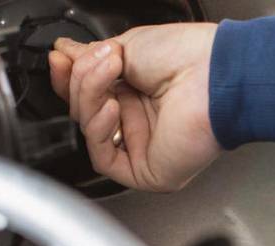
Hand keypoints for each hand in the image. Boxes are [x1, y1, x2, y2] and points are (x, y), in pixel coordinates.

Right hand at [48, 24, 221, 191]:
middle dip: (82, 82)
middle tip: (100, 59)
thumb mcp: (126, 46)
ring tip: (110, 71)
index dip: (69, 77)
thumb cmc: (189, 57)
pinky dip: (99, 130)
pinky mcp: (146, 171)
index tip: (59, 58)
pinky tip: (112, 107)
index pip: (87, 93)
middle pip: (83, 111)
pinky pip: (104, 158)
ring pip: (89, 131)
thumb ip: (90, 58)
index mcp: (136, 91)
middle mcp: (139, 119)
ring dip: (91, 96)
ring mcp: (143, 146)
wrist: (215, 74)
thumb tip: (64, 55)